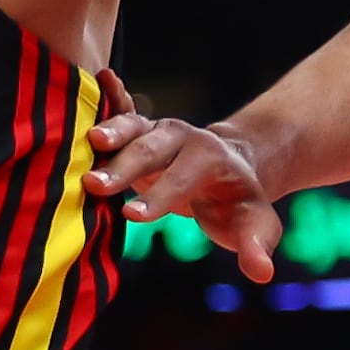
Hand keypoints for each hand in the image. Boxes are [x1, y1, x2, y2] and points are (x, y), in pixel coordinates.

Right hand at [87, 103, 282, 280]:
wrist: (232, 169)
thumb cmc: (238, 204)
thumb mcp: (253, 225)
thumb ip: (256, 246)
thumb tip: (262, 272)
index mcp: (210, 158)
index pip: (182, 179)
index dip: (160, 198)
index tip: (133, 216)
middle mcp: (182, 137)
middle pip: (151, 151)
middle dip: (122, 168)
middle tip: (94, 185)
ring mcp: (158, 130)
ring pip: (133, 127)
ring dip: (109, 133)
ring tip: (87, 141)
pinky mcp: (140, 129)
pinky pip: (125, 109)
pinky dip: (111, 96)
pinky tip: (100, 77)